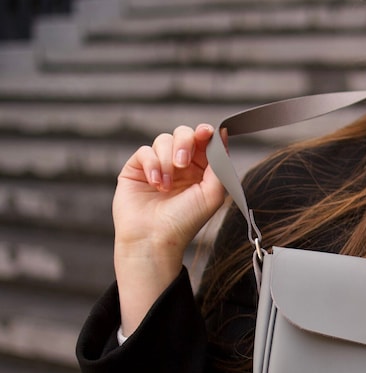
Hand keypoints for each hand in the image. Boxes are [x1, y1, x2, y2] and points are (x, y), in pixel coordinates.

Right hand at [113, 123, 226, 334]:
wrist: (154, 240)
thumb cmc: (184, 222)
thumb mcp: (212, 194)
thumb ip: (220, 165)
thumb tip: (223, 136)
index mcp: (199, 171)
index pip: (203, 142)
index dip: (205, 133)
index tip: (205, 133)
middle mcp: (179, 167)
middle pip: (183, 134)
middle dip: (184, 143)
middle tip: (182, 163)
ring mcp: (157, 166)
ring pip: (163, 140)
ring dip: (166, 161)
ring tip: (166, 186)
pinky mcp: (136, 169)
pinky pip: (144, 151)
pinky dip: (151, 164)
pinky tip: (155, 184)